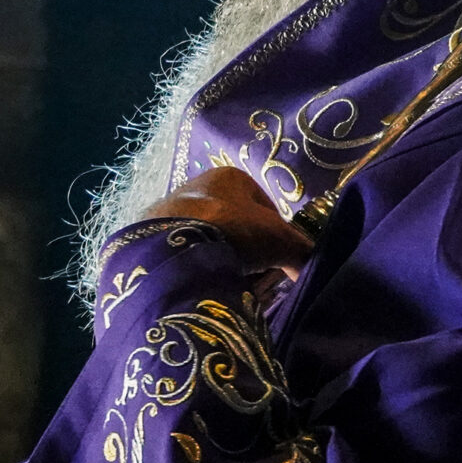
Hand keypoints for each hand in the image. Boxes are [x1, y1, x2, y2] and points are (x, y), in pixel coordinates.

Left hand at [155, 166, 315, 276]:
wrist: (176, 248)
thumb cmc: (235, 230)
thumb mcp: (280, 239)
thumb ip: (301, 250)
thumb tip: (309, 269)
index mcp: (230, 177)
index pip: (265, 208)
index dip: (277, 236)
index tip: (279, 262)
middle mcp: (198, 187)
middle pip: (236, 226)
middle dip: (249, 252)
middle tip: (257, 278)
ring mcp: (172, 211)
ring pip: (211, 241)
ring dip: (224, 262)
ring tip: (232, 284)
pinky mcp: (152, 236)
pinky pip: (187, 255)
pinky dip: (199, 270)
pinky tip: (205, 285)